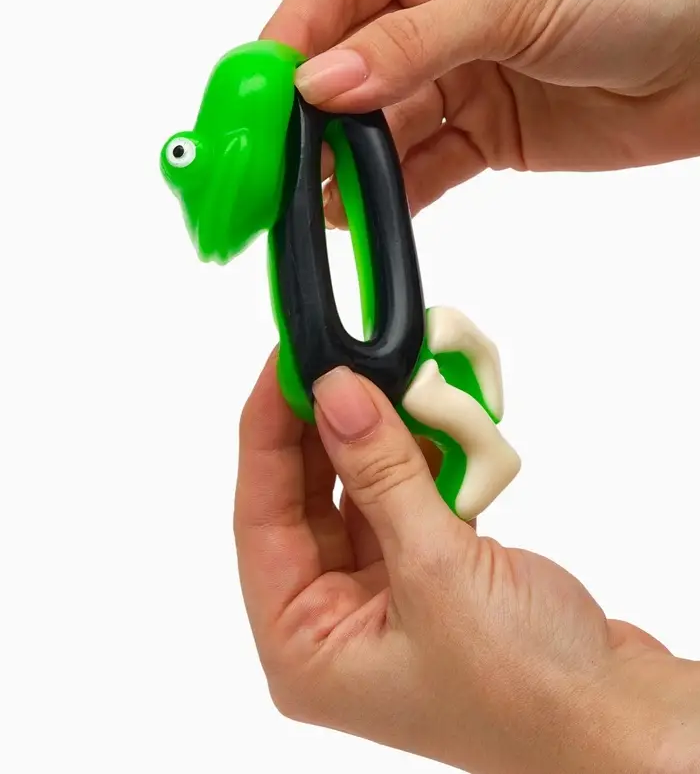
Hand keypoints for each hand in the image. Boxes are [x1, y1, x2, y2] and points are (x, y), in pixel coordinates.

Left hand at [234, 356, 698, 773]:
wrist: (619, 717)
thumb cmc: (527, 690)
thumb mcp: (436, 571)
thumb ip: (382, 473)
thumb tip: (338, 391)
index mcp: (304, 646)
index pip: (261, 515)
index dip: (267, 431)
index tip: (285, 362)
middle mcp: (334, 624)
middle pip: (305, 498)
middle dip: (325, 426)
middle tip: (335, 357)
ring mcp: (383, 598)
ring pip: (357, 492)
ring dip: (377, 437)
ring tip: (384, 376)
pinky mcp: (431, 576)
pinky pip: (405, 498)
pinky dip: (418, 458)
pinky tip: (425, 417)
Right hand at [261, 0, 699, 224]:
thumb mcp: (510, 0)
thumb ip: (409, 46)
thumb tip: (318, 84)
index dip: (284, 45)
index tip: (253, 102)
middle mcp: (428, 6)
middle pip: (342, 66)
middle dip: (306, 119)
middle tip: (272, 169)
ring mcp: (451, 74)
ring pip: (375, 126)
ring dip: (343, 166)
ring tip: (309, 205)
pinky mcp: (478, 132)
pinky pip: (418, 168)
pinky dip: (389, 195)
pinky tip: (359, 217)